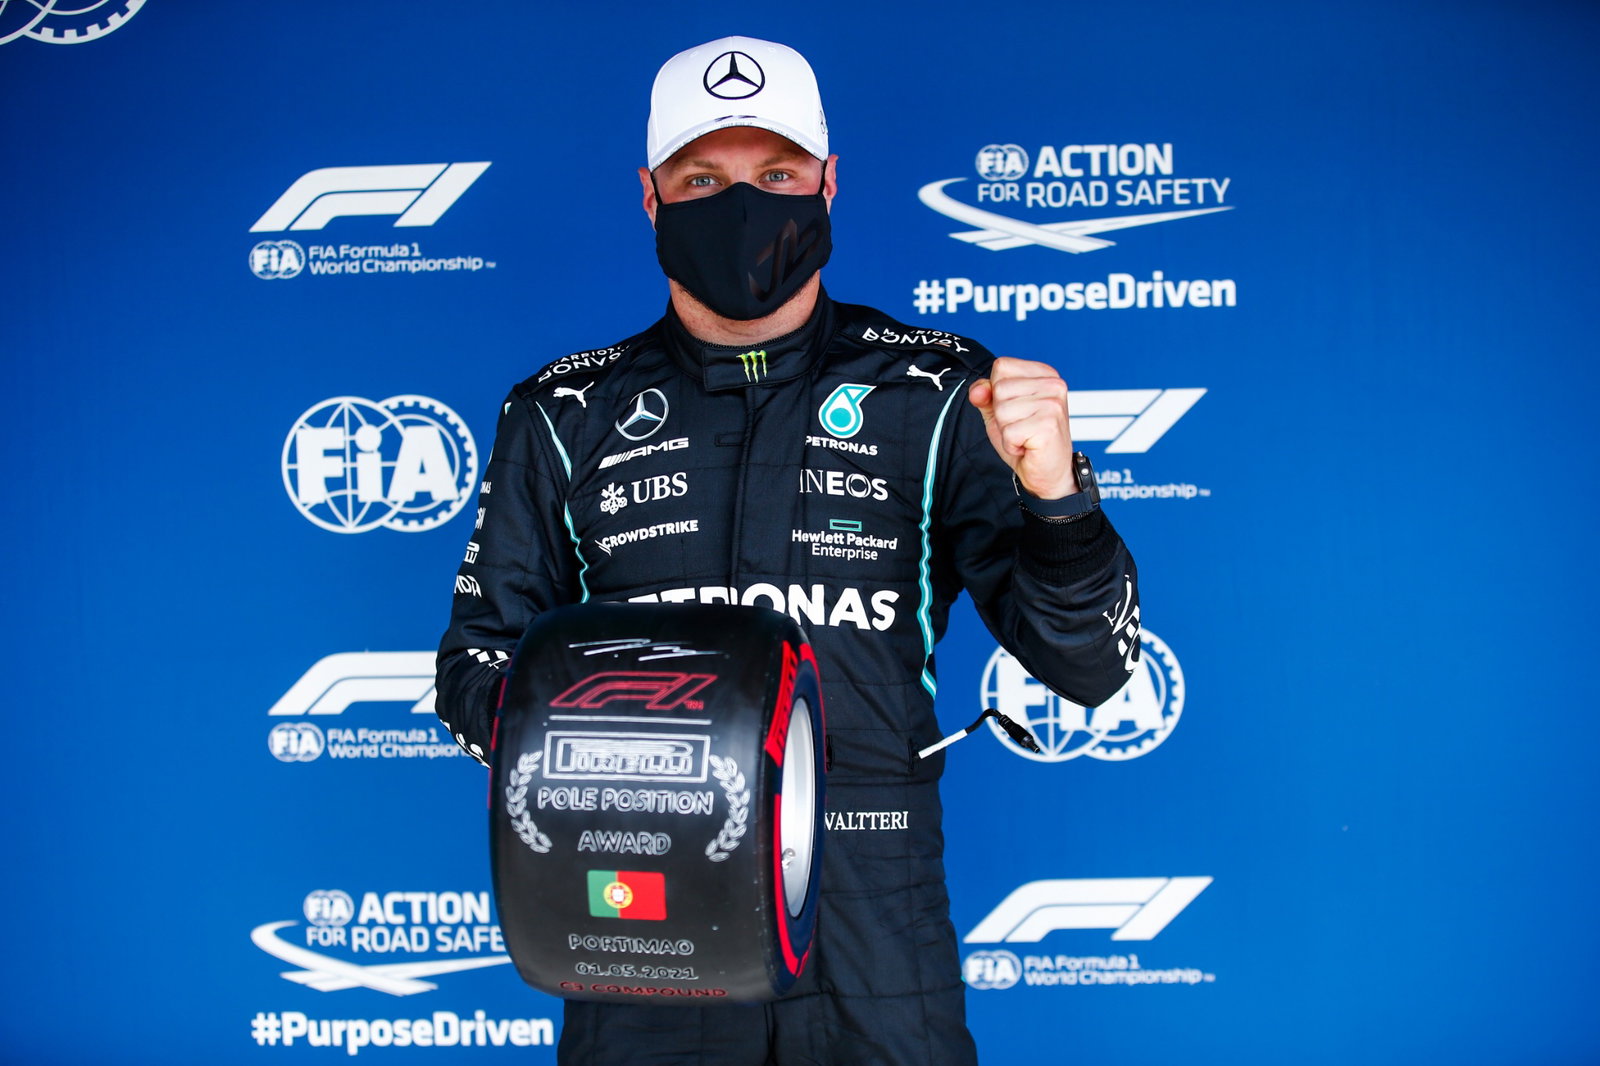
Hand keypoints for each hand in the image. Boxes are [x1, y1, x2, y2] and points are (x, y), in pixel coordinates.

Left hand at [967, 357, 1076, 498]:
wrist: (1048, 472)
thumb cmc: (1026, 439)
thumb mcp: (999, 412)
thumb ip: (985, 395)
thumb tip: (978, 391)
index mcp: (1044, 373)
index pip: (1001, 366)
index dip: (997, 392)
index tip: (1016, 409)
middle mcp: (1054, 384)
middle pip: (1000, 388)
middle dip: (1001, 414)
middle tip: (1021, 427)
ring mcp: (1053, 404)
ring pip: (1002, 411)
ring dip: (1007, 431)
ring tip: (1025, 436)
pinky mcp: (1049, 425)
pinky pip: (1009, 432)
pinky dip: (1012, 444)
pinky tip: (1028, 447)